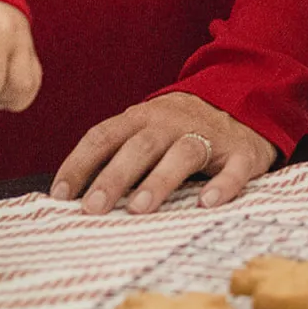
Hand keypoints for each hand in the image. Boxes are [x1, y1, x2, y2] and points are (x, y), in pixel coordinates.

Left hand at [51, 91, 275, 215]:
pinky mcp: (242, 152)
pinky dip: (222, 185)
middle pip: (140, 146)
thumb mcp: (148, 129)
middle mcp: (172, 122)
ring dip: (159, 180)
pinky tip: (207, 204)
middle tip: (93, 208)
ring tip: (140, 209)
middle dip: (114, 177)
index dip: (80, 163)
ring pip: (182, 153)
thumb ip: (117, 154)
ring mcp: (209, 135)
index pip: (103, 136)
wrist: (247, 99)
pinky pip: (233, 168)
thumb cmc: (184, 128)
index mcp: (143, 118)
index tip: (60, 195)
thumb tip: (73, 196)